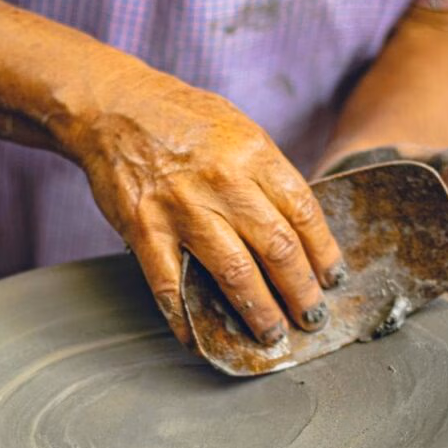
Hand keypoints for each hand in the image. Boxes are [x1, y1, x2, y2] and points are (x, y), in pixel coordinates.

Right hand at [78, 68, 344, 346]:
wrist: (115, 107)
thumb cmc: (181, 117)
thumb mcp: (238, 128)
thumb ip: (266, 174)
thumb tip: (296, 224)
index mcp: (252, 153)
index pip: (303, 212)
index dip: (324, 252)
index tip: (332, 278)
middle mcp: (223, 182)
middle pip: (278, 249)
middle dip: (302, 292)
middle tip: (312, 317)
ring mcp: (182, 208)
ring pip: (235, 273)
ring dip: (259, 312)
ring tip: (272, 335)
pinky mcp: (145, 229)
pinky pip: (170, 286)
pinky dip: (185, 319)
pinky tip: (199, 340)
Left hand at [320, 143, 447, 333]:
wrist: (342, 175)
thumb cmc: (391, 171)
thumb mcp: (418, 163)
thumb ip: (447, 164)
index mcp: (442, 251)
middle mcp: (412, 277)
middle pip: (439, 308)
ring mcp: (375, 284)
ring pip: (389, 316)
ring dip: (389, 329)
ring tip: (396, 350)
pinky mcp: (338, 283)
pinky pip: (342, 305)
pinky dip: (339, 319)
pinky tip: (335, 334)